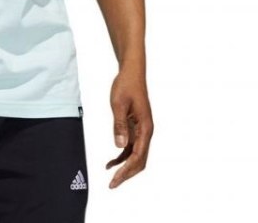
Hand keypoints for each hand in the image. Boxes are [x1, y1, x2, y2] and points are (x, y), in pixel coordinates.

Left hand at [106, 66, 153, 188]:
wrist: (132, 72)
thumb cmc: (126, 85)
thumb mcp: (118, 104)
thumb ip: (119, 125)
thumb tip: (120, 147)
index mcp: (145, 127)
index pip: (137, 156)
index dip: (126, 170)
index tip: (115, 179)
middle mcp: (146, 131)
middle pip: (140, 160)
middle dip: (127, 174)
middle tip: (112, 184)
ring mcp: (142, 130)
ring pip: (136, 155)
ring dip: (125, 166)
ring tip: (110, 176)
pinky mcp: (136, 127)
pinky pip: (131, 146)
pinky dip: (122, 156)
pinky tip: (111, 162)